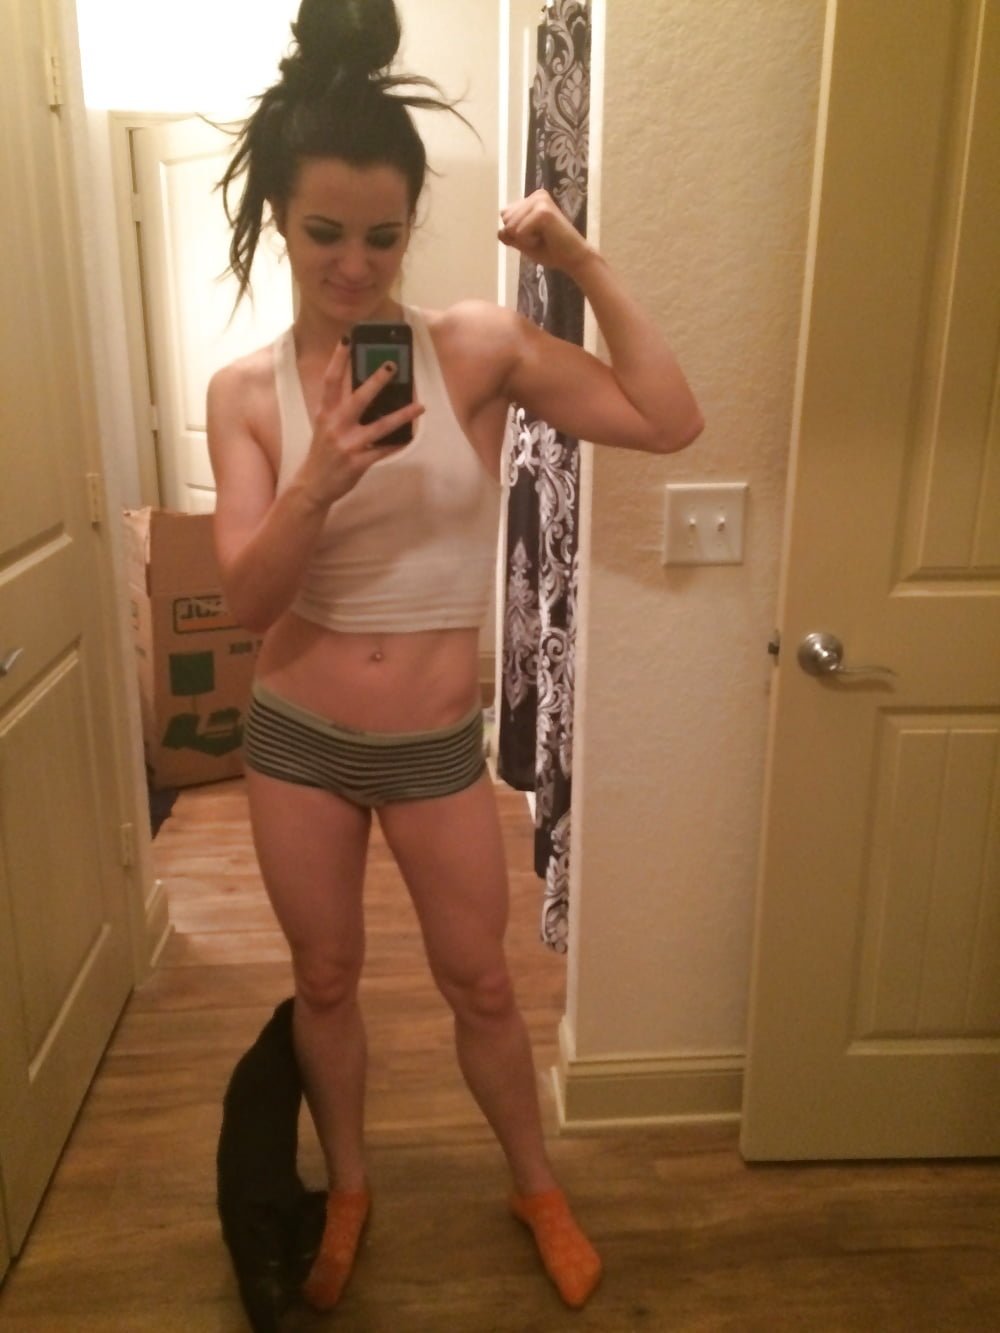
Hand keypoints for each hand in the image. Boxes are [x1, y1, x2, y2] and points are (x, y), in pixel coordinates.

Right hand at [298, 340, 423, 508]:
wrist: (313, 485)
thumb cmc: (323, 452)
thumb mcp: (326, 427)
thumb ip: (342, 410)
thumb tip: (372, 392)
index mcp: (325, 414)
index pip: (330, 381)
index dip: (338, 359)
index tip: (347, 339)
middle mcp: (335, 426)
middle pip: (358, 398)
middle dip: (376, 381)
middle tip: (393, 365)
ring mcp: (347, 445)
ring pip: (380, 427)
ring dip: (402, 415)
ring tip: (420, 406)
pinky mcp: (358, 463)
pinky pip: (383, 451)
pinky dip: (398, 443)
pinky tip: (410, 437)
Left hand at [498, 189, 593, 275]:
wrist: (573, 258)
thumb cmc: (552, 251)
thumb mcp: (525, 243)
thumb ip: (511, 236)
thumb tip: (500, 231)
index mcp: (532, 199)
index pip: (505, 215)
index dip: (516, 233)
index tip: (536, 236)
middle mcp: (536, 195)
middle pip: (506, 219)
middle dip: (519, 236)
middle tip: (540, 238)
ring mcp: (540, 201)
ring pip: (511, 226)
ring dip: (524, 240)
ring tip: (543, 238)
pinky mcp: (543, 212)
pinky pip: (519, 232)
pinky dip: (529, 242)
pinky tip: (545, 239)